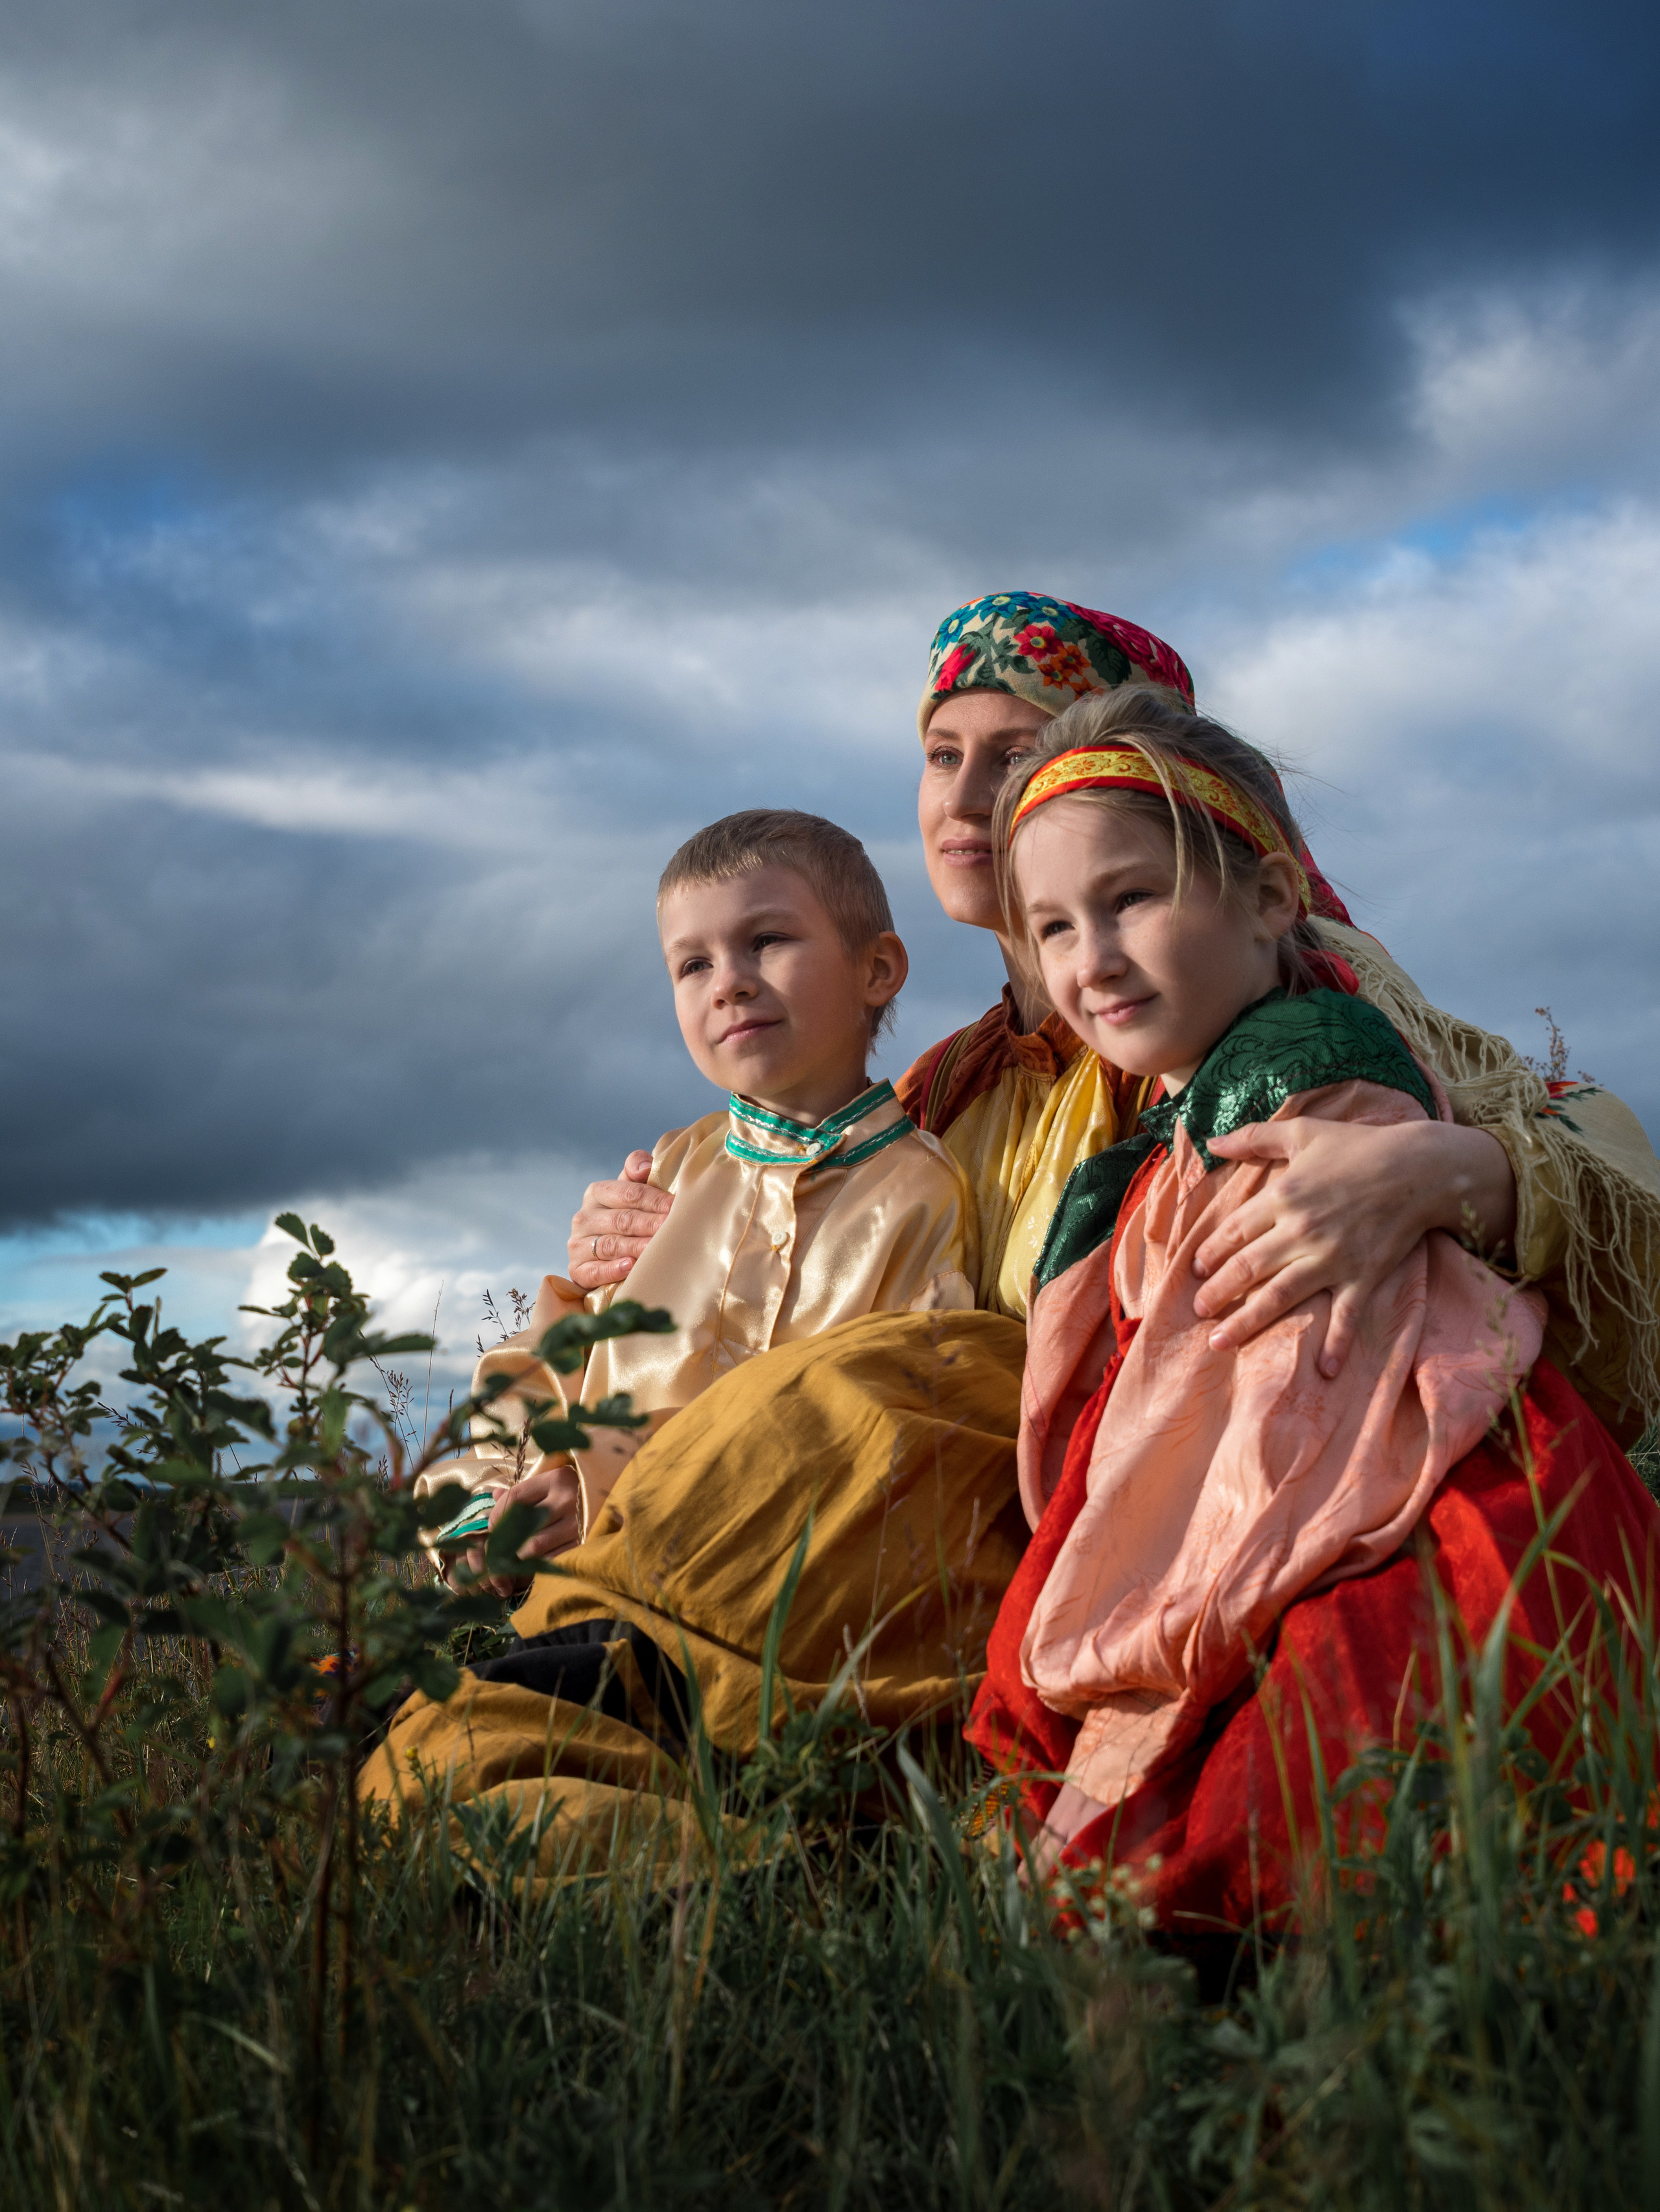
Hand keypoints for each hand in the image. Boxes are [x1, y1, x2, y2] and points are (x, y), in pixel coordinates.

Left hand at [464, 1461, 582, 1597]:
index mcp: (556, 1479)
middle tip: (499, 1547)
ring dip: (520, 1555)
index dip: (497, 1514)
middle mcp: (567, 1499)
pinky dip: (539, 1563)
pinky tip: (535, 1562)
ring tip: (515, 1556)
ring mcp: (577, 1523)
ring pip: (535, 1546)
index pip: (515, 1497)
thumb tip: (494, 1495)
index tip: (493, 1526)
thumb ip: (524, 1490)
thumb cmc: (577, 1491)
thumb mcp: (552, 1483)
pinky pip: (552, 1559)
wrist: (617, 1499)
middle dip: (505, 1540)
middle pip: (522, 1525)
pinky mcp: (584, 1543)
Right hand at [568, 1150, 671, 1290]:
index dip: (655, 1199)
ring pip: (610, 1245)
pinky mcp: (577, 1270)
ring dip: (635, 1247)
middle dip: (649, 1223)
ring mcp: (577, 1245)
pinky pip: (594, 1271)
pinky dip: (612, 1270)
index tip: (676, 1206)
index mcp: (597, 1193)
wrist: (604, 1255)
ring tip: (655, 1248)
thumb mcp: (631, 1191)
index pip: (629, 1193)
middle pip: (622, 1219)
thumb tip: (645, 1167)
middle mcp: (584, 1217)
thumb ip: (637, 1170)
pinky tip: (630, 1267)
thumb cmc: (628, 1217)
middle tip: (671, 1228)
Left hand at [1192, 1116, 1517, 1377]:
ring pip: (1279, 1296)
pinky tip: (1325, 1370)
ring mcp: (1331, 1258)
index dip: (1210, 1253)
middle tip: (1198, 1310)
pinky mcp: (1362, 1276)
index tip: (1196, 1270)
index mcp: (1282, 1196)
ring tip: (1219, 1342)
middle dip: (1217, 1293)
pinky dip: (1337, 1343)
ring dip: (1246, 1322)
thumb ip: (1255, 1137)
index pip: (1233, 1232)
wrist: (1420, 1168)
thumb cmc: (1359, 1146)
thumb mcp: (1302, 1132)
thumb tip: (1213, 1141)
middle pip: (1247, 1268)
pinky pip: (1346, 1315)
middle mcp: (1300, 1231)